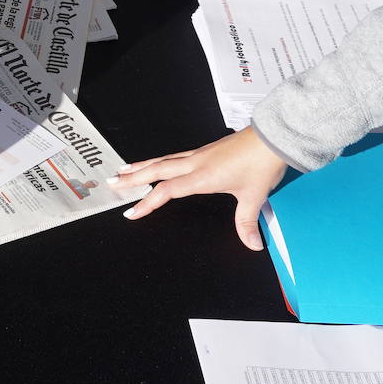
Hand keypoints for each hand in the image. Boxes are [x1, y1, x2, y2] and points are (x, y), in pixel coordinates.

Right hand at [110, 128, 287, 250]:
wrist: (271, 139)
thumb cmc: (261, 163)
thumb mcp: (254, 196)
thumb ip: (247, 222)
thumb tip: (251, 244)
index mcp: (202, 177)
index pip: (166, 191)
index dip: (147, 203)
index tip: (132, 213)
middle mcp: (195, 164)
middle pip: (155, 171)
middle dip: (132, 178)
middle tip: (112, 182)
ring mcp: (198, 155)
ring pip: (162, 160)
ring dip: (141, 166)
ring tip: (124, 169)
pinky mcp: (205, 150)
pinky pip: (174, 155)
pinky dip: (159, 160)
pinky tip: (157, 162)